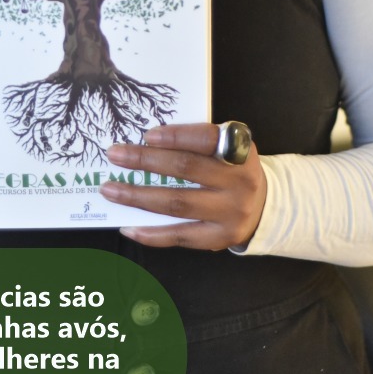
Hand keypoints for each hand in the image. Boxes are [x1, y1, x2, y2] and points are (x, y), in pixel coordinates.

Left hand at [99, 123, 266, 250]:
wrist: (261, 206)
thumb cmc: (232, 169)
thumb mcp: (228, 147)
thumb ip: (198, 142)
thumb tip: (147, 143)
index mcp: (241, 152)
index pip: (207, 139)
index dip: (176, 137)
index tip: (147, 135)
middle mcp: (240, 183)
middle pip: (185, 169)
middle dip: (145, 161)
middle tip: (115, 155)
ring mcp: (231, 213)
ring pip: (177, 203)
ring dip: (138, 196)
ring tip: (110, 190)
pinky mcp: (219, 238)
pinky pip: (180, 236)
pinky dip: (151, 233)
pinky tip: (128, 227)